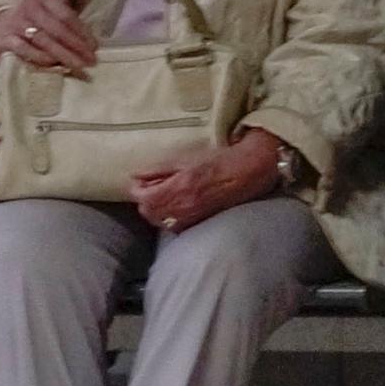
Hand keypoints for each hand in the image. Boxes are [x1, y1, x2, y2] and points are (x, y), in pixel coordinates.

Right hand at [0, 0, 98, 85]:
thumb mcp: (51, 6)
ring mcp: (15, 22)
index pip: (66, 15)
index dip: (83, 32)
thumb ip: (70, 4)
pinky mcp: (5, 38)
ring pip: (44, 40)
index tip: (95, 46)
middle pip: (57, 29)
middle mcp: (27, 5)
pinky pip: (27, 50)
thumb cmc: (33, 17)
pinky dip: (42, 58)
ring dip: (64, 55)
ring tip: (79, 65)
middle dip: (76, 46)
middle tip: (91, 60)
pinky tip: (56, 64)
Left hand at [130, 128, 282, 233]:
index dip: (139, 187)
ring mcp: (189, 220)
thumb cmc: (218, 162)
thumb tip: (136, 175)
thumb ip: (158, 170)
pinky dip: (171, 216)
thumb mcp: (184, 160)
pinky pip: (174, 225)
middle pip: (147, 211)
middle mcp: (180, 210)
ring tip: (168, 196)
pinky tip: (181, 205)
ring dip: (158, 209)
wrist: (248, 174)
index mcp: (175, 190)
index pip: (141, 197)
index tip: (143, 179)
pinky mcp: (198, 224)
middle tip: (154, 187)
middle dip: (147, 199)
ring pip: (159, 220)